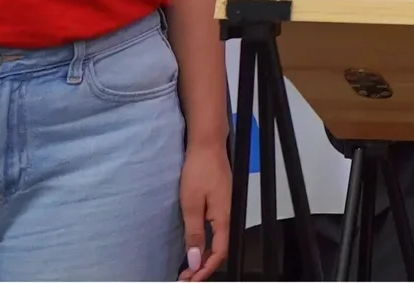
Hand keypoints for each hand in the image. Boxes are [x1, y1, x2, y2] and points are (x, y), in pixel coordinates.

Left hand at [176, 137, 229, 280]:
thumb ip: (195, 234)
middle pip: (220, 248)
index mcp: (223, 217)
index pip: (219, 252)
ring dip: (204, 255)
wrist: (207, 144)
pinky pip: (215, 228)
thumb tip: (196, 261)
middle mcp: (227, 214)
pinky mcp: (219, 201)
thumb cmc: (198, 172)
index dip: (206, 269)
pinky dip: (205, 241)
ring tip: (189, 265)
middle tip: (186, 277)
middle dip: (204, 266)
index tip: (190, 280)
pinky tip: (195, 243)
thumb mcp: (191, 205)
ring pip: (218, 239)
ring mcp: (224, 206)